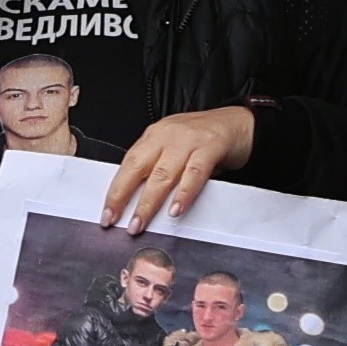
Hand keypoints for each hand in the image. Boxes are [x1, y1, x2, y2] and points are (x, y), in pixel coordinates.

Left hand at [102, 105, 257, 228]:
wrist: (240, 122)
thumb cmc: (204, 138)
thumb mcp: (174, 148)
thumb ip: (158, 168)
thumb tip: (136, 200)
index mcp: (154, 136)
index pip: (128, 164)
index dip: (115, 190)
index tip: (107, 213)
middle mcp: (167, 135)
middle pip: (138, 168)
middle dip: (124, 197)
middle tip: (116, 221)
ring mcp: (188, 140)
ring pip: (162, 174)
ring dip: (149, 202)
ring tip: (140, 222)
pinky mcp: (210, 147)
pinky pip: (194, 173)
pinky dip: (184, 193)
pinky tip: (176, 210)